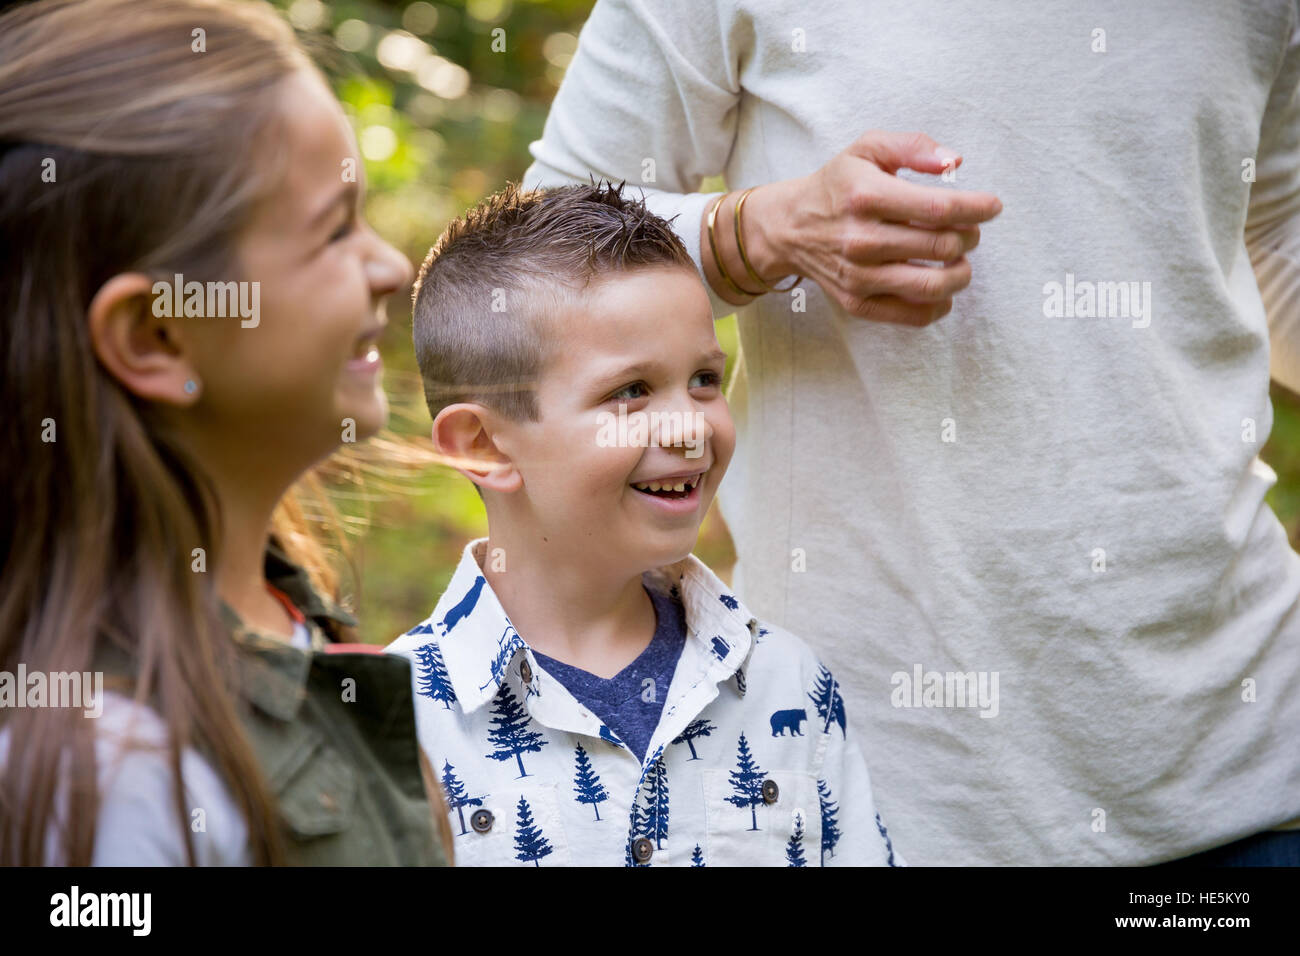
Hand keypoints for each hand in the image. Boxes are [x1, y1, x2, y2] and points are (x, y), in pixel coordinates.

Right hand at [737, 130, 1002, 325]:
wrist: (789, 228)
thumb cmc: (837, 186)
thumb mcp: (868, 149)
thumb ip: (913, 146)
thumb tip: (954, 162)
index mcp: (866, 196)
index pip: (940, 208)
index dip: (977, 208)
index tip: (992, 207)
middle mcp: (861, 239)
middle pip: (942, 246)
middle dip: (969, 237)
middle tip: (969, 231)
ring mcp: (858, 276)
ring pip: (933, 284)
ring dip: (961, 273)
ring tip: (960, 260)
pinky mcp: (856, 303)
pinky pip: (913, 315)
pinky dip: (940, 305)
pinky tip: (942, 287)